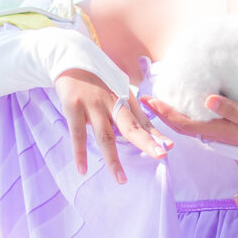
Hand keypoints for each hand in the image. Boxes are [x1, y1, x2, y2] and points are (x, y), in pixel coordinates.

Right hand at [53, 69, 170, 182]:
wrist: (69, 58)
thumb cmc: (96, 79)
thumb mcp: (116, 90)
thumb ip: (128, 111)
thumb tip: (146, 133)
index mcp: (124, 97)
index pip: (142, 120)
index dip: (155, 134)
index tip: (168, 147)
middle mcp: (112, 100)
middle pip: (130, 126)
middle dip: (146, 141)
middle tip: (160, 155)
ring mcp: (92, 104)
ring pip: (105, 136)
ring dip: (113, 159)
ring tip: (121, 179)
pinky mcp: (73, 107)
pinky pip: (78, 134)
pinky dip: (80, 153)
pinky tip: (83, 169)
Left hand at [142, 93, 237, 149]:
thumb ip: (231, 110)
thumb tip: (206, 99)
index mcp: (218, 133)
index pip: (183, 124)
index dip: (164, 113)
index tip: (149, 101)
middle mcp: (215, 136)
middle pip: (181, 126)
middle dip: (162, 114)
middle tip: (146, 98)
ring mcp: (221, 135)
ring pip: (190, 126)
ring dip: (173, 115)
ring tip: (161, 100)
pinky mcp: (228, 132)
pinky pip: (201, 124)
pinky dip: (188, 115)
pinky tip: (187, 105)